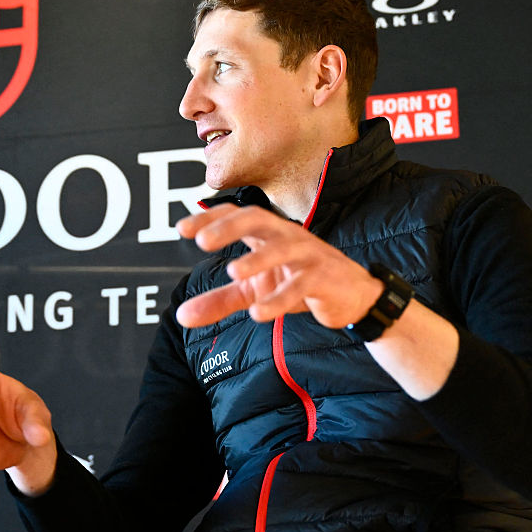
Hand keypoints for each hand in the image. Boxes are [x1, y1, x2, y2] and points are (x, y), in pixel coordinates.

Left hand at [175, 204, 381, 327]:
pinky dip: (280, 298)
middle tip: (202, 241)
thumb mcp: (252, 291)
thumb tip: (180, 316)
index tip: (181, 229)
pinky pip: (302, 285)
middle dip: (230, 227)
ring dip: (257, 259)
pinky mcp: (324, 277)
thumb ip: (218, 301)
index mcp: (266, 233)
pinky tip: (260, 312)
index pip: (235, 215)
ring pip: (282, 249)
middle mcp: (286, 236)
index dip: (210, 218)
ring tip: (232, 272)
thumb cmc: (298, 282)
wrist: (351, 297)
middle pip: (258, 219)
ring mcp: (307, 255)